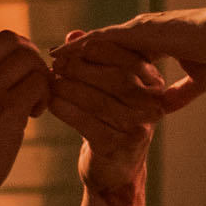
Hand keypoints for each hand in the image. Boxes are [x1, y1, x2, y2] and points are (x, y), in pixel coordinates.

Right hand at [0, 30, 51, 200]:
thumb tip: (11, 69)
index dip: (10, 53)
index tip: (14, 78)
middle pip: (11, 39)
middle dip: (29, 59)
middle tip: (30, 87)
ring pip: (28, 58)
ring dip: (39, 78)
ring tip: (32, 105)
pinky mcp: (4, 108)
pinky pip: (39, 81)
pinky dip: (44, 95)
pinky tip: (34, 115)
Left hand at [47, 44, 169, 194]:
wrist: (114, 170)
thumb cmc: (108, 120)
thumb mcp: (105, 87)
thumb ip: (92, 60)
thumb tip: (73, 35)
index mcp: (153, 84)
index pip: (128, 59)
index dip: (98, 50)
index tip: (70, 48)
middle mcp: (152, 105)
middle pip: (117, 79)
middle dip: (82, 69)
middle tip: (56, 65)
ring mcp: (138, 128)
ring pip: (100, 101)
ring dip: (71, 89)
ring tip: (51, 82)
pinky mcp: (118, 148)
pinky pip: (88, 124)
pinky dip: (67, 111)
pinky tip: (52, 103)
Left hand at [59, 8, 205, 110]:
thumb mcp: (199, 80)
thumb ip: (181, 92)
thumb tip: (167, 106)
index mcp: (157, 43)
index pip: (123, 55)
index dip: (104, 63)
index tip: (87, 70)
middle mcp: (143, 34)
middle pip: (104, 47)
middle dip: (82, 57)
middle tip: (58, 65)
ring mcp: (138, 30)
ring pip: (97, 42)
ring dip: (74, 51)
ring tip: (52, 59)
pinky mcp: (135, 32)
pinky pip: (99, 40)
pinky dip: (79, 46)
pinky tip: (61, 53)